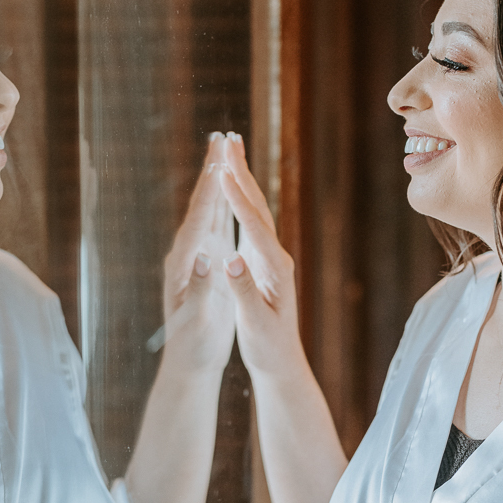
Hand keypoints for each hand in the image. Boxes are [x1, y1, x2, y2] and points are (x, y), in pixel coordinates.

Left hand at [160, 132, 235, 375]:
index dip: (210, 192)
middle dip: (212, 172)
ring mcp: (196, 257)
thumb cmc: (194, 346)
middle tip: (221, 138)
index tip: (219, 163)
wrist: (188, 362)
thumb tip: (204, 260)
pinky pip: (217, 224)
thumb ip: (199, 291)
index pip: (199, 221)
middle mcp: (187, 255)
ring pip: (209, 209)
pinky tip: (229, 187)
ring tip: (224, 151)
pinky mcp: (206, 263)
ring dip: (217, 180)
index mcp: (185, 266)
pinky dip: (224, 201)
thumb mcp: (197, 323)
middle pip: (201, 205)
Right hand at [219, 132, 303, 378]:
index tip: (221, 172)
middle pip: (258, 207)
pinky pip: (250, 223)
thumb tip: (231, 260)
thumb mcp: (254, 322)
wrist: (282, 361)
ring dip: (242, 180)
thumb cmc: (268, 346)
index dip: (237, 198)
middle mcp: (276, 257)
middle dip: (241, 173)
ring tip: (230, 152)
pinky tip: (234, 189)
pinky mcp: (263, 263)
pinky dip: (240, 200)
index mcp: (274, 269)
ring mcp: (271, 258)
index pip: (253, 226)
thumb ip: (243, 290)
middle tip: (228, 141)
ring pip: (255, 210)